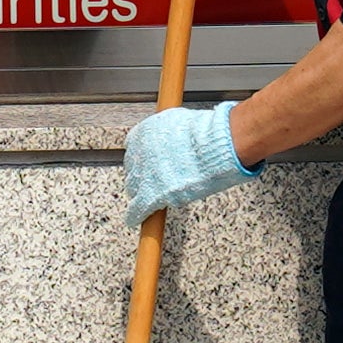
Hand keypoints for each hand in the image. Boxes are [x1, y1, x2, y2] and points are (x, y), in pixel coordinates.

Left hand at [122, 101, 257, 221]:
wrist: (209, 147)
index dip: (144, 159)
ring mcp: (143, 175)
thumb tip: (174, 136)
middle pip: (133, 170)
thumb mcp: (179, 123)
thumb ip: (170, 132)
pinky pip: (137, 209)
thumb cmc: (203, 135)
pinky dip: (136, 215)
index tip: (150, 163)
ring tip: (153, 199)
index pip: (135, 149)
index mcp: (143, 133)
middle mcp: (139, 153)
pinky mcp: (150, 195)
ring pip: (135, 189)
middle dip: (143, 176)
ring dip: (142, 194)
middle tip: (155, 181)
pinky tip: (134, 219)